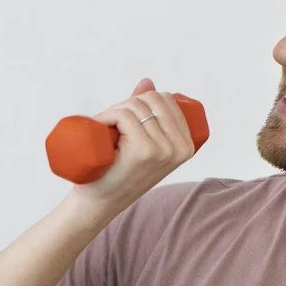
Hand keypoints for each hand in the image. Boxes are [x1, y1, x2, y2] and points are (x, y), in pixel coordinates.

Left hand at [67, 78, 201, 212]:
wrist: (98, 203)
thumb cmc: (117, 173)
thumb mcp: (142, 143)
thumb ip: (149, 114)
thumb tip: (147, 82)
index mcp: (187, 146)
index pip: (167, 100)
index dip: (141, 101)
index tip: (124, 119)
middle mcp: (180, 148)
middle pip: (152, 99)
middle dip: (127, 104)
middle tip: (110, 124)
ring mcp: (163, 150)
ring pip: (136, 106)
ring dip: (114, 110)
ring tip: (103, 128)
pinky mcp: (143, 150)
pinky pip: (124, 115)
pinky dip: (107, 115)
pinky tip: (100, 126)